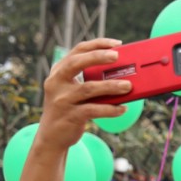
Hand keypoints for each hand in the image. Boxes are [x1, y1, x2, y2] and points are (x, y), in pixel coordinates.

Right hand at [34, 38, 131, 152]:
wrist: (52, 136)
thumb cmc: (69, 109)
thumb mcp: (73, 91)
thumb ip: (89, 81)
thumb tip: (121, 75)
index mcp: (59, 71)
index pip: (77, 51)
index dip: (97, 44)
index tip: (116, 44)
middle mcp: (57, 82)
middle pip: (77, 63)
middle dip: (98, 57)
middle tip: (117, 56)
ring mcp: (62, 99)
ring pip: (89, 88)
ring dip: (111, 86)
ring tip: (128, 86)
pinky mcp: (70, 116)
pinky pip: (94, 110)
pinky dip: (110, 109)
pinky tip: (122, 109)